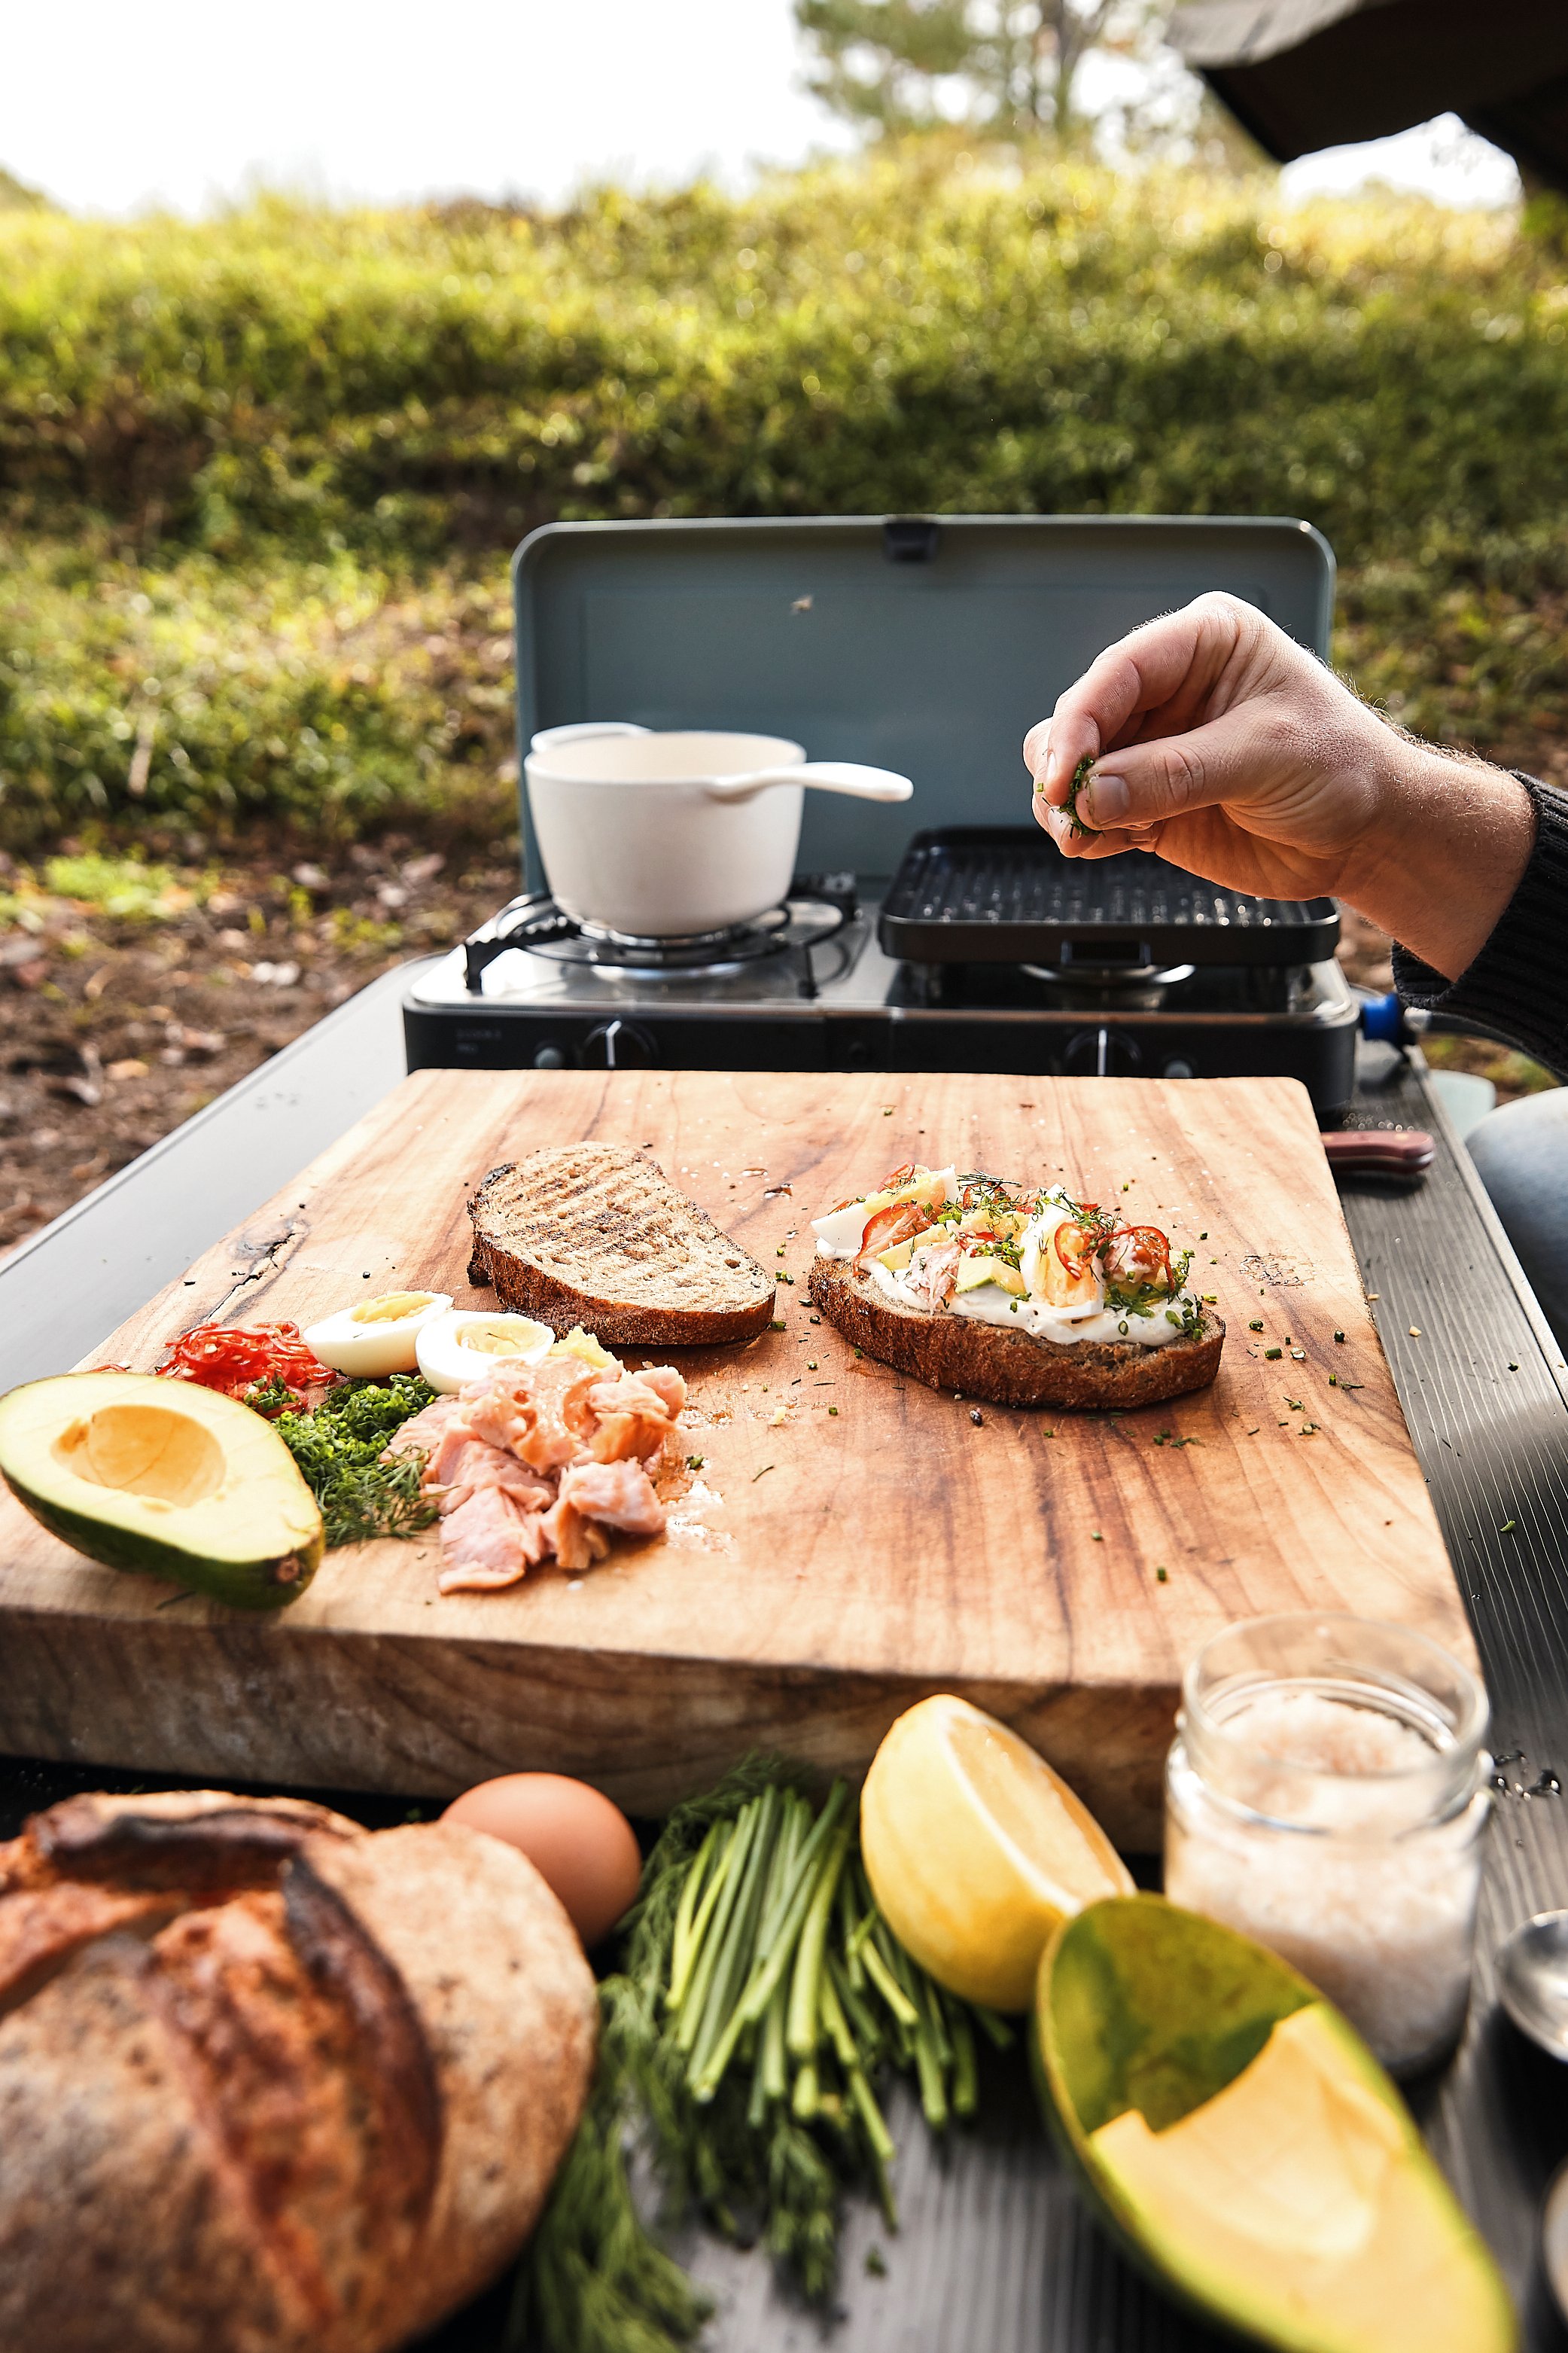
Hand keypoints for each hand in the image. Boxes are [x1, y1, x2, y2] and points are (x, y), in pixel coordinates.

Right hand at [1023, 592, 1534, 979]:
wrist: (1368, 834)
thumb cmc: (1341, 766)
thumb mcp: (1263, 755)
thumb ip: (1175, 773)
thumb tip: (1094, 794)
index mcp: (1203, 643)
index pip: (1120, 670)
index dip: (1080, 720)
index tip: (1062, 773)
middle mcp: (1169, 689)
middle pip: (1082, 716)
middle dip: (1065, 765)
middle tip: (1069, 809)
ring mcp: (1153, 747)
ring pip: (1073, 766)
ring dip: (1066, 803)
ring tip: (1084, 834)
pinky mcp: (1147, 801)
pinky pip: (1090, 812)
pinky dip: (1085, 831)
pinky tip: (1101, 845)